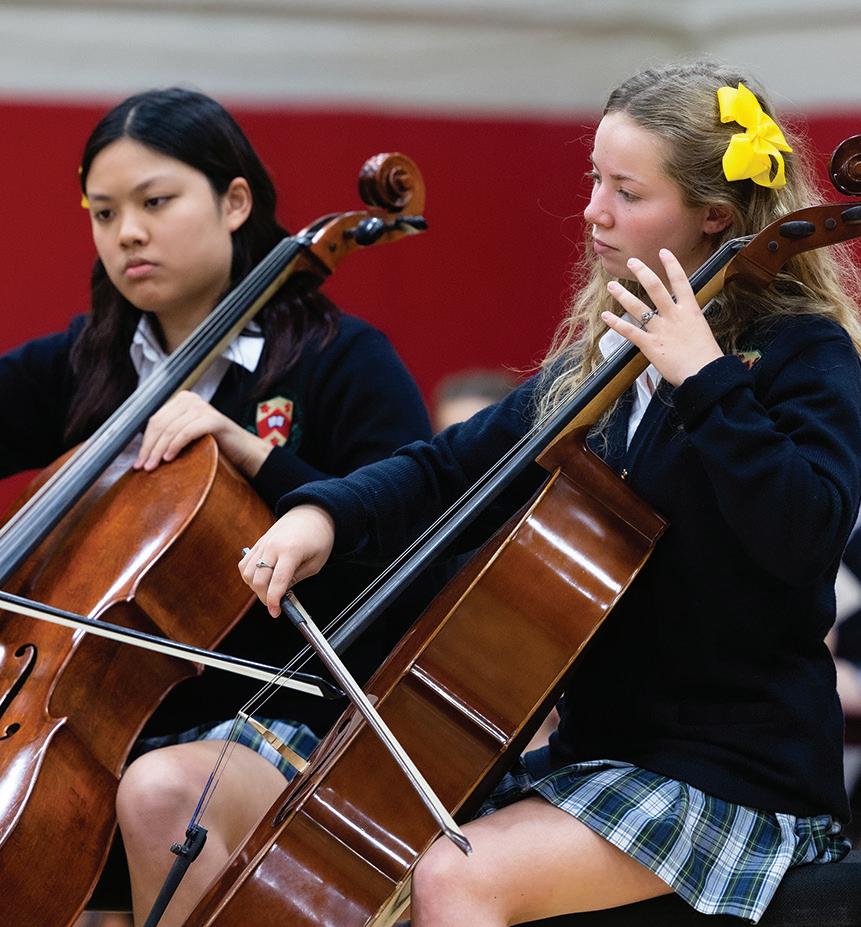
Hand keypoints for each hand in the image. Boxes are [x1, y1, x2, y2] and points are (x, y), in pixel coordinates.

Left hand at [135, 390, 271, 476]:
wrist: (245, 452)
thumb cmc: (216, 446)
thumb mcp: (187, 436)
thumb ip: (169, 435)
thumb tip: (143, 452)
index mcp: (181, 400)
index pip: (155, 421)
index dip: (145, 442)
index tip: (139, 461)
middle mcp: (190, 399)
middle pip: (160, 424)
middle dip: (150, 448)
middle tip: (144, 467)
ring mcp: (203, 407)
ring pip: (171, 429)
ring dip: (159, 450)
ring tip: (155, 466)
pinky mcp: (213, 419)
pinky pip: (187, 432)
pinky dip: (175, 445)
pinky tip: (170, 458)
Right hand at [239, 505, 335, 616]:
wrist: (313, 512)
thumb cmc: (319, 537)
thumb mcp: (316, 562)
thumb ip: (297, 578)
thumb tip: (281, 592)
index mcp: (291, 551)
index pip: (277, 582)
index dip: (274, 601)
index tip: (275, 612)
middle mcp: (273, 546)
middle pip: (258, 579)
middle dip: (264, 597)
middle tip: (275, 604)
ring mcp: (264, 543)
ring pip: (247, 572)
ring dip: (255, 587)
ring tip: (269, 590)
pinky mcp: (259, 542)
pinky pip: (245, 562)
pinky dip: (249, 575)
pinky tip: (261, 579)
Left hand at [601, 249, 722, 385]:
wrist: (705, 374)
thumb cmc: (707, 358)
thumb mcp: (701, 333)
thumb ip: (689, 325)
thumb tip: (683, 325)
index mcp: (690, 311)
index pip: (681, 281)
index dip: (672, 265)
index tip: (663, 252)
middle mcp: (674, 316)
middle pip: (655, 287)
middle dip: (642, 272)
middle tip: (632, 262)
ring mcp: (660, 329)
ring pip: (638, 307)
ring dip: (623, 295)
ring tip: (611, 285)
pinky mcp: (650, 345)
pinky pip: (630, 331)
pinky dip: (616, 324)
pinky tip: (606, 316)